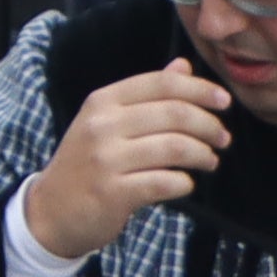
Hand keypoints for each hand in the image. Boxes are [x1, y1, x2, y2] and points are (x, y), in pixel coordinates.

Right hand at [18, 59, 229, 266]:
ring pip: (175, 147)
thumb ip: (146, 94)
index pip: (160, 83)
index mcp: (102, 102)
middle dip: (209, 125)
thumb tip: (183, 66)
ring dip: (203, 155)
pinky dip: (185, 183)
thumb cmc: (87, 162)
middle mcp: (102, 125)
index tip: (224, 101)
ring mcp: (106, 159)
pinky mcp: (113, 192)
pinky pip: (166, 183)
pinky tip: (185, 183)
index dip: (199, 89)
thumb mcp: (106, 121)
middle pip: (174, 114)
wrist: (51, 210)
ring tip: (210, 161)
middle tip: (222, 138)